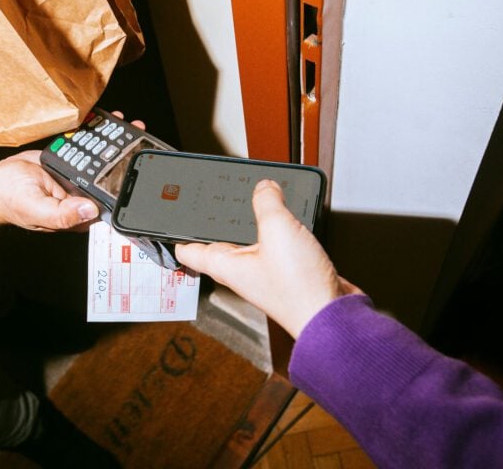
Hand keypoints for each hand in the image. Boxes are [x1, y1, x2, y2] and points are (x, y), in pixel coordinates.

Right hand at [0, 112, 144, 231]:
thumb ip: (62, 213)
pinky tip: (105, 122)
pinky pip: (84, 149)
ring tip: (127, 125)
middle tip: (138, 138)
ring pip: (100, 161)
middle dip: (125, 159)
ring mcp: (75, 178)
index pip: (110, 202)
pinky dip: (94, 136)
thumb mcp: (36, 209)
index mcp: (79, 214)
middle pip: (109, 178)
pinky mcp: (67, 163)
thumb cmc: (11, 201)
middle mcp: (81, 196)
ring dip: (114, 144)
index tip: (137, 166)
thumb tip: (89, 210)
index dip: (125, 186)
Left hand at [175, 180, 360, 337]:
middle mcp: (241, 271)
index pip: (188, 250)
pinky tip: (289, 218)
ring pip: (250, 241)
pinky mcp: (287, 272)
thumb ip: (267, 203)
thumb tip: (264, 187)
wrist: (333, 315)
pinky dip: (279, 231)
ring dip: (251, 222)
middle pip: (219, 241)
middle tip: (213, 198)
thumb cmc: (299, 289)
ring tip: (253, 199)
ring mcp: (264, 272)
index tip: (170, 217)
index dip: (176, 232)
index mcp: (225, 265)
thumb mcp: (277, 230)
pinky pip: (275, 246)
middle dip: (217, 219)